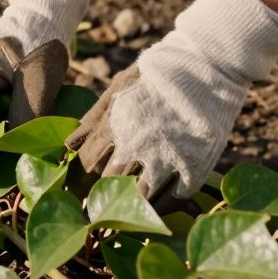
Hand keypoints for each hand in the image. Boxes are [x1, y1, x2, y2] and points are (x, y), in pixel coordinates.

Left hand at [68, 0, 277, 198]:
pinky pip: (172, 200)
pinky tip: (153, 209)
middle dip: (100, 198)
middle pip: (109, 186)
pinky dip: (161, 208)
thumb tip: (68, 148)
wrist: (209, 63)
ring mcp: (168, 158)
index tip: (77, 192)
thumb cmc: (158, 72)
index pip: (87, 165)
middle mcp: (138, 146)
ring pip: (140, 199)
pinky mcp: (195, 167)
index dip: (78, 181)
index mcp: (115, 125)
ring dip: (130, 208)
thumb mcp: (119, 86)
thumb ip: (93, 117)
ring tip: (123, 216)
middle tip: (97, 210)